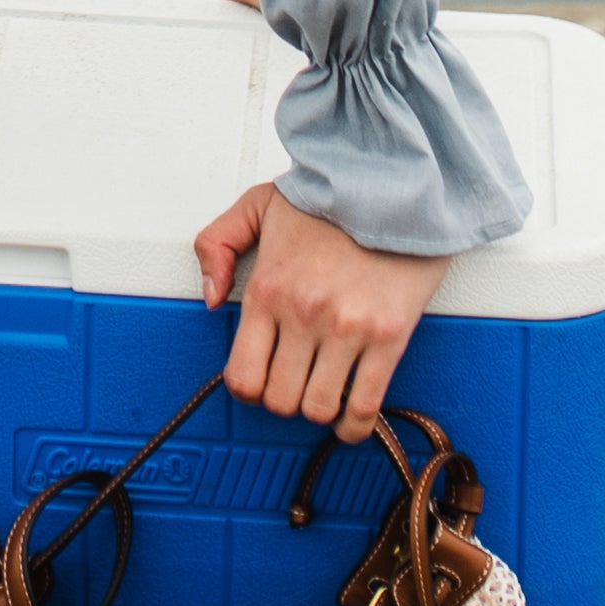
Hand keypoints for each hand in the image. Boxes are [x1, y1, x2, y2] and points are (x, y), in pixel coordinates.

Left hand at [192, 177, 443, 434]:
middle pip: (279, 400)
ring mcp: (346, 329)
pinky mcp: (388, 337)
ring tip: (322, 393)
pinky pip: (365, 406)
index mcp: (268, 288)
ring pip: (318, 409)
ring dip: (317, 411)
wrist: (394, 180)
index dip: (247, 389)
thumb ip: (217, 245)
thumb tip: (210, 295)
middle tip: (293, 385)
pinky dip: (354, 425)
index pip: (242, 374)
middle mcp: (303, 315)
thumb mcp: (256, 205)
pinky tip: (350, 419)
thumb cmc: (332, 194)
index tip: (258, 383)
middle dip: (282, 401)